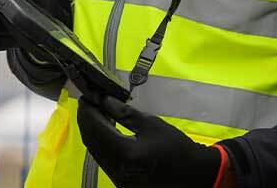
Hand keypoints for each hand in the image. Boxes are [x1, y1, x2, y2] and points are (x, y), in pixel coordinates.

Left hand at [77, 96, 220, 187]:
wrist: (190, 172)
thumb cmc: (174, 145)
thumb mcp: (151, 124)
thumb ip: (125, 113)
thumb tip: (105, 101)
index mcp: (126, 154)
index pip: (98, 130)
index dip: (89, 112)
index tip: (86, 97)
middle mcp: (117, 170)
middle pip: (92, 143)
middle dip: (86, 121)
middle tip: (86, 103)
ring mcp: (117, 179)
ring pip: (95, 152)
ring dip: (91, 132)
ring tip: (93, 114)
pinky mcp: (120, 181)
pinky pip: (103, 160)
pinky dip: (100, 143)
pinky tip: (103, 131)